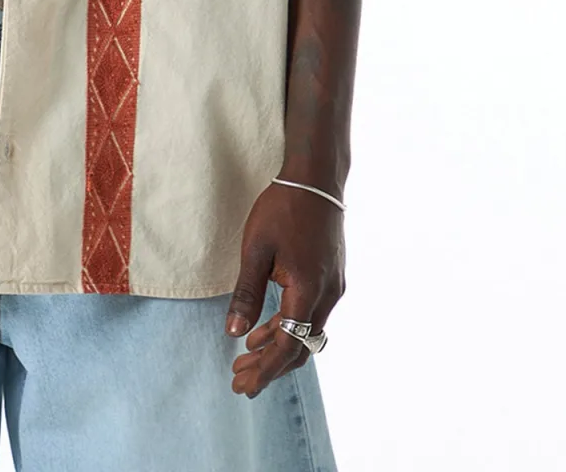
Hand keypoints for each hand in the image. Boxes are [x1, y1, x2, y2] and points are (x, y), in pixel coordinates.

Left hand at [224, 183, 344, 398]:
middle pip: (300, 347)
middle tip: (239, 378)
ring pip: (306, 333)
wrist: (316, 180)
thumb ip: (246, 293)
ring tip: (245, 356)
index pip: (288, 347)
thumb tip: (233, 332)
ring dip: (277, 346)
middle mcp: (327, 296)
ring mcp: (333, 288)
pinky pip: (310, 315)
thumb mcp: (255, 249)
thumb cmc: (282, 209)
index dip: (265, 371)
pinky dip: (288, 327)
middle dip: (269, 366)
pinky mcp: (331, 278)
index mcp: (308, 291)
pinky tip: (264, 328)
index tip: (243, 386)